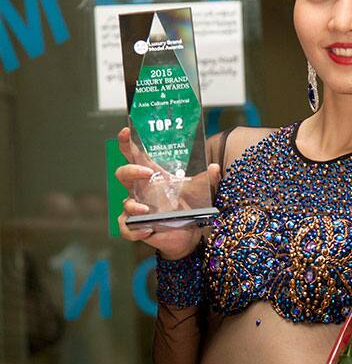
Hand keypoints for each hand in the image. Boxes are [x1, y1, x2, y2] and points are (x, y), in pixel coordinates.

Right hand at [115, 127, 220, 258]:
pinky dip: (134, 230)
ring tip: (146, 210)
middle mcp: (141, 190)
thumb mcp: (202, 190)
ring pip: (124, 203)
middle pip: (123, 173)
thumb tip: (215, 167)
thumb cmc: (192, 205)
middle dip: (131, 170)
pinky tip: (149, 229)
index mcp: (153, 175)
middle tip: (146, 172)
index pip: (135, 155)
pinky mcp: (137, 227)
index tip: (126, 130)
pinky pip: (126, 228)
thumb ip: (210, 178)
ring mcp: (137, 208)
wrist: (191, 232)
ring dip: (133, 205)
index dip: (126, 142)